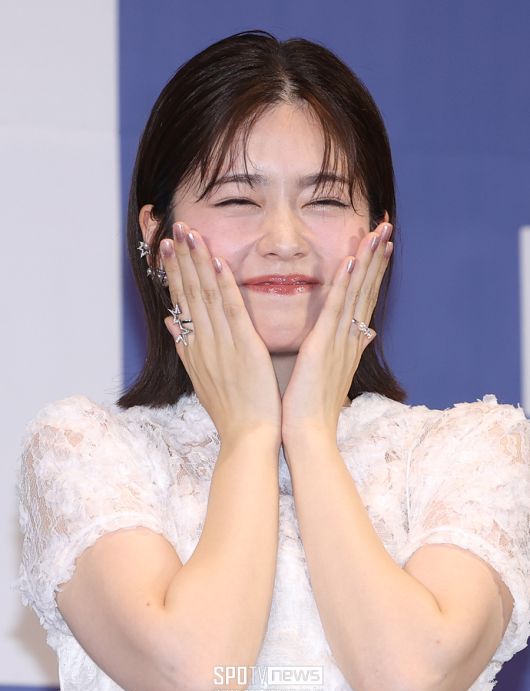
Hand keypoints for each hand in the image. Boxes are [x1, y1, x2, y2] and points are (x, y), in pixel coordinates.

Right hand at [160, 221, 281, 447]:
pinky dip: (224, 286)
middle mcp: (202, 342)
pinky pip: (232, 311)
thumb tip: (171, 322)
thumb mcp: (200, 378)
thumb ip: (186, 347)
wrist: (247, 436)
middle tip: (173, 229)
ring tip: (189, 234)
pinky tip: (217, 262)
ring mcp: (221, 344)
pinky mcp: (244, 348)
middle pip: (188, 293)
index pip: (180, 302)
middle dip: (180, 259)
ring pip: (205, 296)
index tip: (166, 247)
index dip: (173, 272)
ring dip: (197, 262)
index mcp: (193, 348)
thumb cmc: (230, 410)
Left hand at [281, 221, 392, 443]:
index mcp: (350, 343)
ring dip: (368, 260)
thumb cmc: (313, 408)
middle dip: (377, 257)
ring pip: (358, 292)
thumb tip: (367, 334)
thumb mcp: (334, 373)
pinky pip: (337, 308)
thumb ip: (349, 349)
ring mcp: (340, 340)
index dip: (374, 271)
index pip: (365, 299)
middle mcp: (352, 338)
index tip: (381, 245)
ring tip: (378, 231)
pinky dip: (345, 283)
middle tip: (386, 226)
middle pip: (368, 289)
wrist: (309, 434)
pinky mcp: (324, 345)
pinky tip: (351, 259)